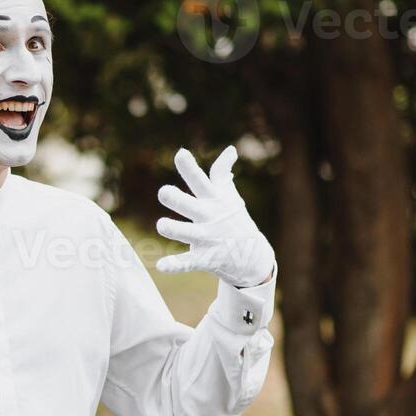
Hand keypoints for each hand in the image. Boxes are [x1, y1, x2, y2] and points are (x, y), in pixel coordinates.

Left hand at [155, 145, 274, 287]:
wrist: (254, 255)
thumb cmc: (234, 219)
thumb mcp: (229, 196)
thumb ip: (222, 173)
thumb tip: (230, 149)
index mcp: (212, 200)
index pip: (200, 181)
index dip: (190, 168)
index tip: (181, 153)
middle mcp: (209, 217)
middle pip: (189, 205)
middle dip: (176, 198)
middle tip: (163, 192)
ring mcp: (208, 238)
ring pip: (186, 232)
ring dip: (173, 229)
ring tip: (162, 225)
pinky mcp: (206, 258)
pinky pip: (188, 262)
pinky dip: (175, 265)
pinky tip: (161, 266)